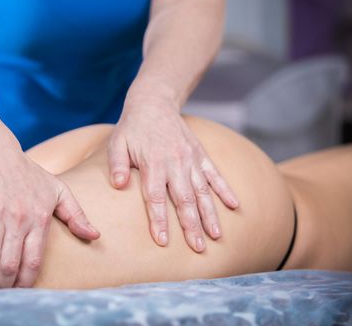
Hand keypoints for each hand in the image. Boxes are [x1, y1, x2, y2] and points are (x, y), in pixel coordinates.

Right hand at [0, 138, 99, 289]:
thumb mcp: (59, 190)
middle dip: (3, 287)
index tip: (20, 293)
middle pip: (10, 263)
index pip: (34, 259)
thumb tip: (95, 236)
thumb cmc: (29, 174)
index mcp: (40, 217)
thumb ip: (76, 215)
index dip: (26, 281)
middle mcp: (18, 217)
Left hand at [108, 97, 237, 251]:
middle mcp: (175, 163)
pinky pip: (215, 174)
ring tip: (216, 236)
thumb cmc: (132, 127)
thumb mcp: (117, 142)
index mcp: (153, 163)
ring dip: (210, 214)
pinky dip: (225, 190)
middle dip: (191, 226)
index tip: (163, 241)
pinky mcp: (200, 154)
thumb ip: (117, 164)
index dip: (159, 220)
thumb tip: (118, 186)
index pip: (156, 197)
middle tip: (198, 248)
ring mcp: (191, 158)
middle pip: (184, 199)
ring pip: (203, 191)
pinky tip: (234, 205)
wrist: (155, 102)